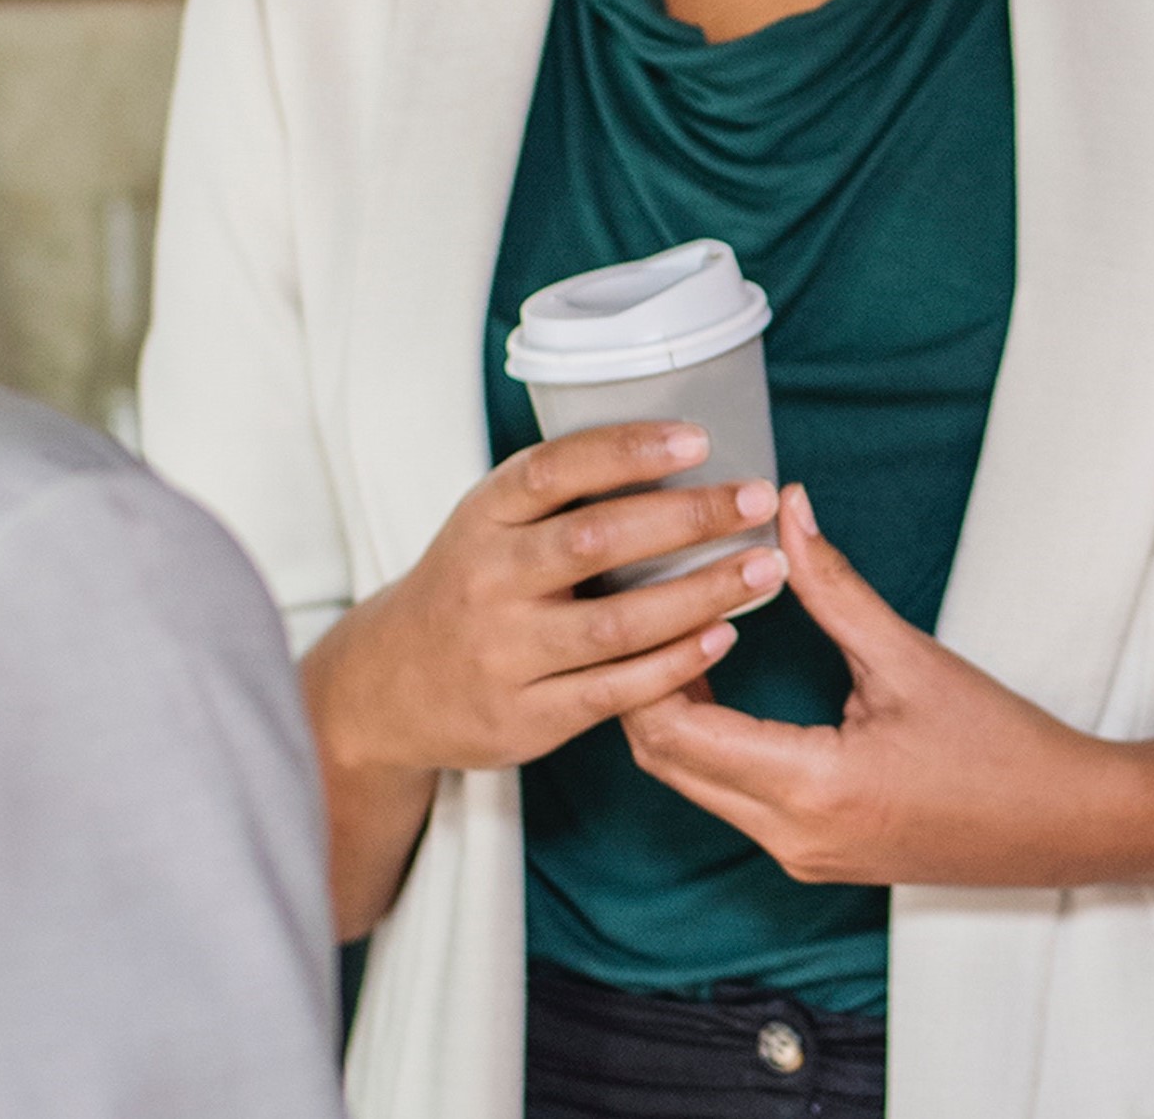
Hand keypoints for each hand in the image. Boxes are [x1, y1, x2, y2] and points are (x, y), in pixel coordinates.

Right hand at [311, 422, 787, 777]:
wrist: (390, 686)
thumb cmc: (469, 583)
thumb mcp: (488, 523)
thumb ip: (559, 497)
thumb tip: (677, 452)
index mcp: (483, 515)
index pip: (555, 469)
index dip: (627, 450)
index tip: (699, 438)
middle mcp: (488, 578)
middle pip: (595, 541)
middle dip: (686, 517)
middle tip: (756, 497)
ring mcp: (504, 651)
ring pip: (615, 623)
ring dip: (699, 593)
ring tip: (764, 569)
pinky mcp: (525, 715)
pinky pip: (614, 689)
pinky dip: (674, 663)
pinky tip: (723, 637)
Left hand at [622, 483, 1132, 887]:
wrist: (1072, 826)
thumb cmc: (1002, 747)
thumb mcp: (908, 656)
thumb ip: (832, 582)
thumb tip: (783, 507)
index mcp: (808, 788)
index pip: (671, 729)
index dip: (642, 656)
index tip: (640, 588)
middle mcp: (789, 834)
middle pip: (664, 759)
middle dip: (638, 679)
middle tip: (641, 597)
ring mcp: (799, 852)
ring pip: (691, 781)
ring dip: (672, 708)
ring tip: (675, 623)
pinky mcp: (814, 852)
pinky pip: (728, 795)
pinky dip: (707, 738)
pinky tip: (719, 674)